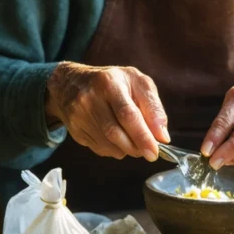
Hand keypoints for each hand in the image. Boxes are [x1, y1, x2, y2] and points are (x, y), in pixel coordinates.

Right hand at [45, 62, 168, 161]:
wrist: (71, 83)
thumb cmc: (113, 82)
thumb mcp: (138, 82)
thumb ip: (153, 107)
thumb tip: (162, 136)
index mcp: (109, 82)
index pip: (127, 114)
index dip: (142, 136)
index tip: (154, 151)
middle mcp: (90, 98)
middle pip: (115, 133)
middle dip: (136, 146)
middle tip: (149, 151)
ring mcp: (79, 115)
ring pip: (108, 144)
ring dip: (126, 149)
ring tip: (134, 141)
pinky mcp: (75, 130)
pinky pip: (99, 149)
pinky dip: (114, 149)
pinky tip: (117, 138)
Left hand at [202, 72, 233, 168]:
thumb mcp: (233, 100)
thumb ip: (223, 121)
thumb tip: (210, 148)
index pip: (226, 121)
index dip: (214, 138)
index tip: (205, 151)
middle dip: (225, 154)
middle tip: (212, 163)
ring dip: (232, 160)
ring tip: (221, 160)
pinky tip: (233, 157)